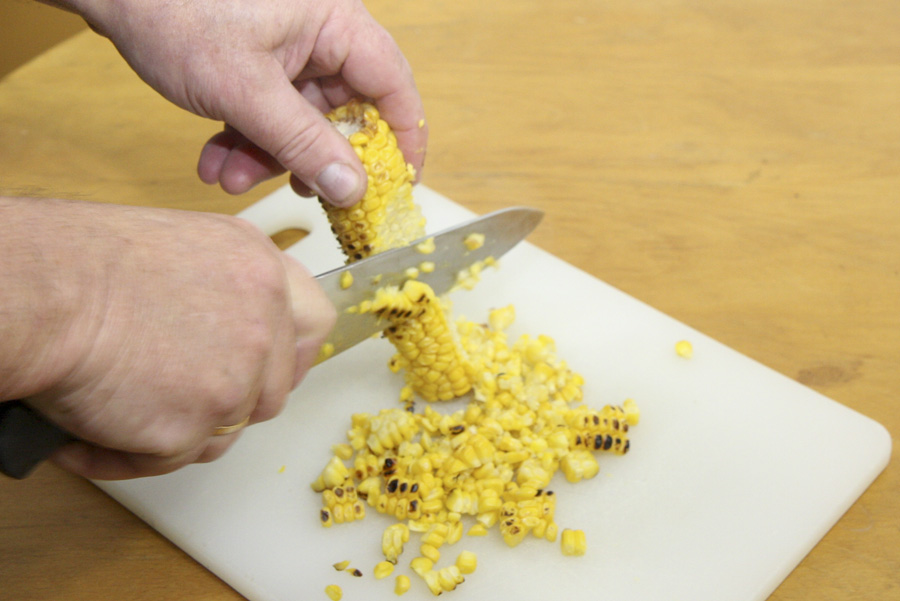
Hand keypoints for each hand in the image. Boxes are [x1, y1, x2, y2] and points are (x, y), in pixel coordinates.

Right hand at [3, 198, 334, 478]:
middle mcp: (263, 324)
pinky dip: (128, 454)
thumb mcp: (186, 246)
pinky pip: (171, 459)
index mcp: (261, 271)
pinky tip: (91, 433)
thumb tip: (230, 326)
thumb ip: (227, 287)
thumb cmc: (85, 260)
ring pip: (223, 431)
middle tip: (179, 397)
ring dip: (179, 430)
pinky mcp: (191, 429)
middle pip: (270, 390)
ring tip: (120, 410)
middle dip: (229, 402)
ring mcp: (234, 381)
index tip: (266, 366)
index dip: (290, 352)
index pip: (314, 324)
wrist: (43, 291)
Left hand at [72, 0, 426, 205]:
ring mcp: (289, 48)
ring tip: (228, 176)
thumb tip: (352, 189)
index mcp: (337, 22)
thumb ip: (303, 144)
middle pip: (343, 112)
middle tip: (297, 193)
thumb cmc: (175, 12)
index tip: (396, 187)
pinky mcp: (260, 61)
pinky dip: (246, 139)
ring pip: (301, 120)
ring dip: (267, 156)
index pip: (393, 87)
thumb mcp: (245, 91)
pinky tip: (215, 159)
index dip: (402, 140)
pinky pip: (270, 113)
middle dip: (308, 158)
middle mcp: (321, 34)